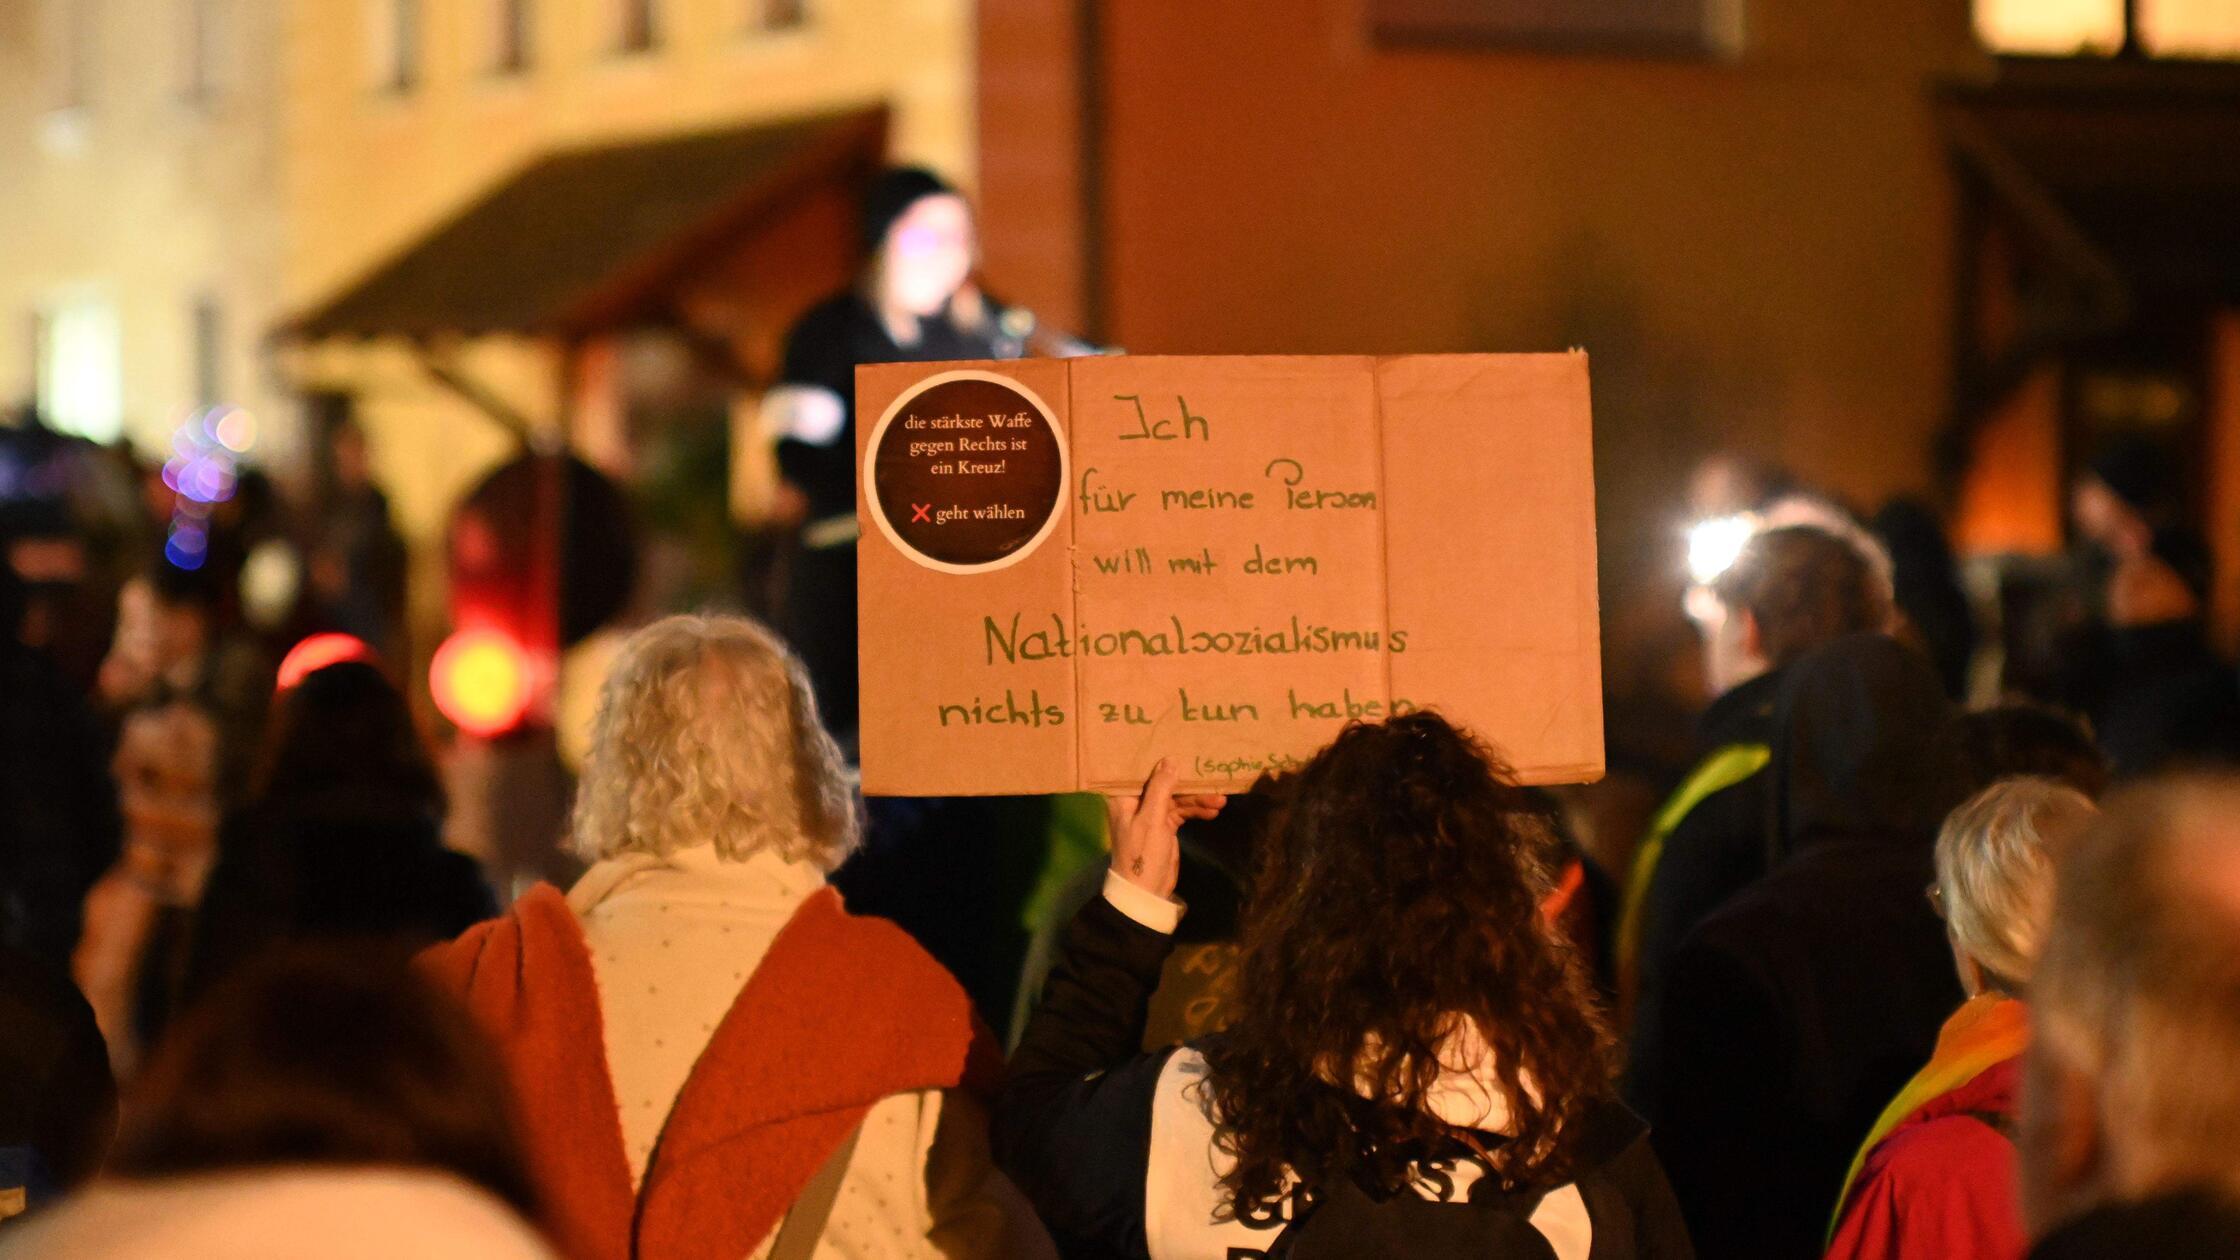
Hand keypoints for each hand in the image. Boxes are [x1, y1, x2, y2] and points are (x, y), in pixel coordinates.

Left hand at [1107, 758, 1224, 899]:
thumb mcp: (1152, 819)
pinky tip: (1213, 812)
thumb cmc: (1142, 853)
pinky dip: (1197, 812)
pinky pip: (1182, 812)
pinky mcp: (1165, 826)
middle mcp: (1136, 801)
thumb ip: (1161, 788)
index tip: (1182, 747)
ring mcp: (1151, 814)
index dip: (1161, 760)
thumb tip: (1170, 759)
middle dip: (1189, 785)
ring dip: (1198, 800)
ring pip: (1177, 799)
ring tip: (1221, 801)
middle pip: (1165, 784)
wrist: (1146, 891)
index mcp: (1124, 797)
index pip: (1142, 771)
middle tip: (1212, 781)